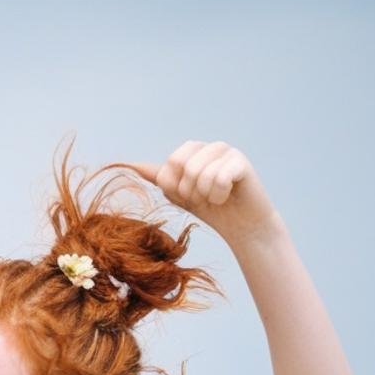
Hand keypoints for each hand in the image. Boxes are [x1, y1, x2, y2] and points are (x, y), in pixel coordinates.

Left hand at [117, 141, 280, 246]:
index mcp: (193, 152)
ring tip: (217, 198)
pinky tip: (229, 196)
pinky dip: (219, 196)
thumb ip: (161, 179)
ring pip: (198, 173)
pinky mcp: (241, 161)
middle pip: (180, 163)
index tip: (191, 197)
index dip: (176, 189)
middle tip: (203, 198)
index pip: (168, 166)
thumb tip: (132, 165)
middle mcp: (209, 147)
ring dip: (204, 195)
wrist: (242, 227)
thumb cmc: (212, 210)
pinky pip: (218, 178)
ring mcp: (226, 151)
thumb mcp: (180, 196)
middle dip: (188, 190)